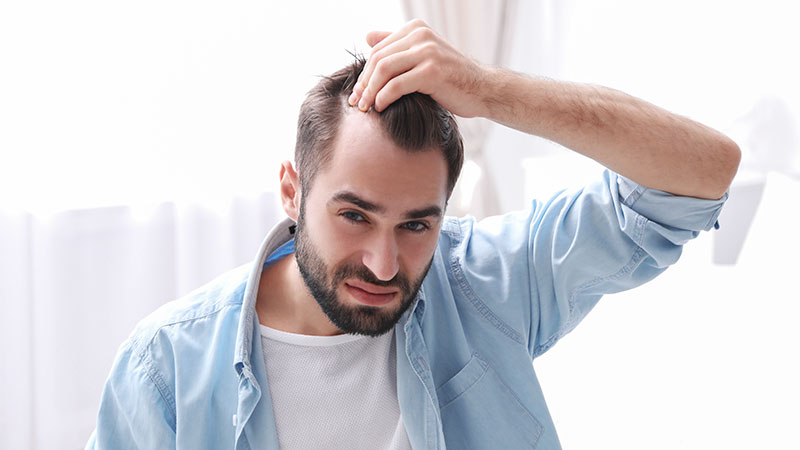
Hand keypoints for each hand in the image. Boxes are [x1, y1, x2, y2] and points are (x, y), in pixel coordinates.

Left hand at [348, 19, 488, 116]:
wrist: (482, 90)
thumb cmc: (451, 78)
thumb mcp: (423, 57)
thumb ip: (397, 46)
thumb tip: (368, 37)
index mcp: (416, 29)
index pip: (378, 50)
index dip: (364, 73)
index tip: (357, 93)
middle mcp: (421, 36)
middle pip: (378, 59)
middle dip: (364, 83)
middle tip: (357, 103)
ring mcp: (427, 52)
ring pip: (384, 70)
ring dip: (370, 91)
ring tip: (365, 107)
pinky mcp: (432, 71)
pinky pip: (397, 85)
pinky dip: (384, 97)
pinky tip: (381, 107)